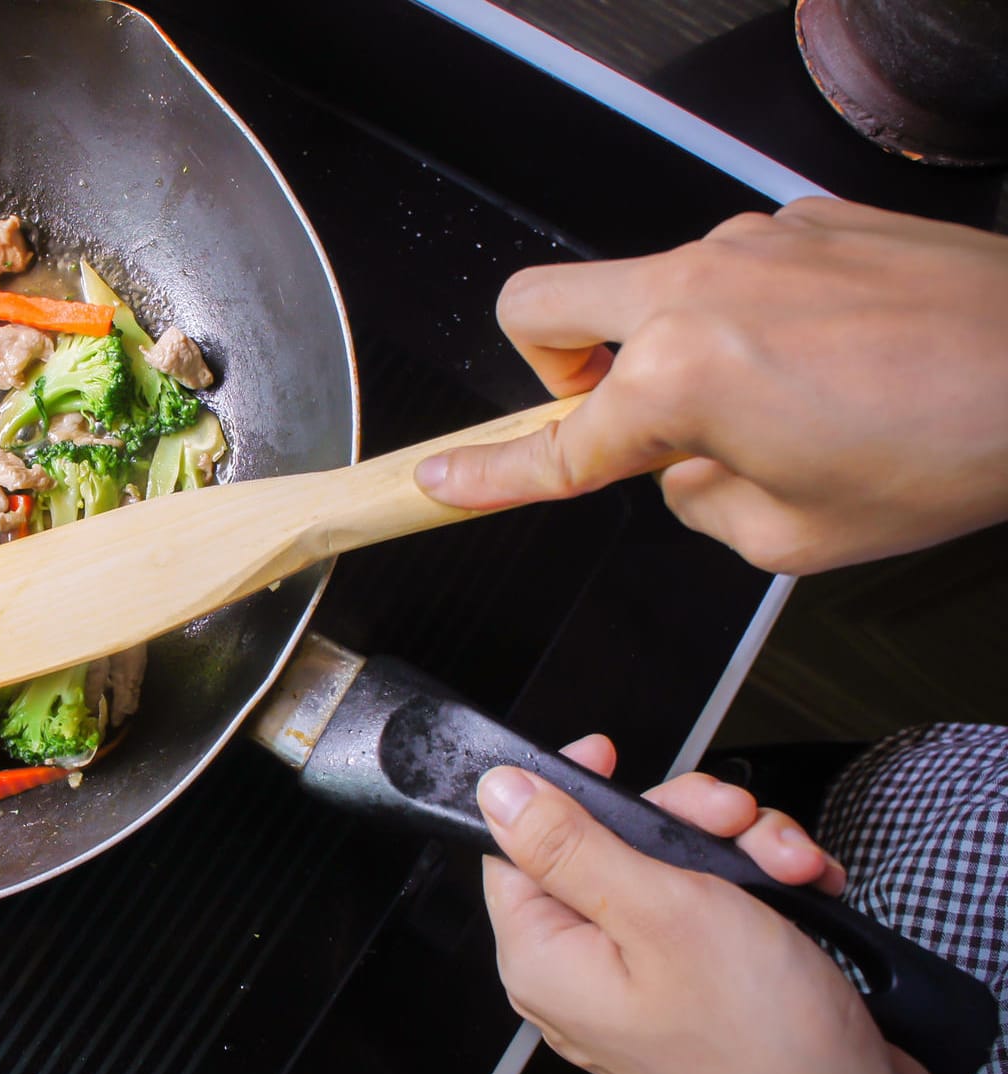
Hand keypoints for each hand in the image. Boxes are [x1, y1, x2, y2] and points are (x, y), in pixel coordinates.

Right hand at [415, 198, 1007, 573]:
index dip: (487, 475)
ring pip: (644, 288)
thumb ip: (693, 501)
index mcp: (680, 378)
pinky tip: (825, 357)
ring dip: (666, 347)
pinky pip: (730, 271)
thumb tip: (677, 469)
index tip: (440, 478)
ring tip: (773, 401)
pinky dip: (745, 319)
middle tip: (606, 412)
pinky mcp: (803, 221)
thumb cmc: (948, 450)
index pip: (554, 442)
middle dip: (545, 365)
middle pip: (541, 305)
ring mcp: (749, 243)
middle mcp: (696, 290)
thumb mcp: (792, 537)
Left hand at [480, 735, 920, 1073]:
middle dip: (681, 818)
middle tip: (729, 816)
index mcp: (545, 958)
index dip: (563, 792)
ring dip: (737, 847)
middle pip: (607, 845)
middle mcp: (585, 972)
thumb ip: (572, 845)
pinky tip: (801, 885)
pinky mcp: (705, 983)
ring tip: (782, 862)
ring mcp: (646, 980)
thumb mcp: (661, 912)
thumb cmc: (762, 1044)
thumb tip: (499, 792)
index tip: (610, 759)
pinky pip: (716, 906)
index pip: (517, 845)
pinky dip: (761, 884)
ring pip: (673, 866)